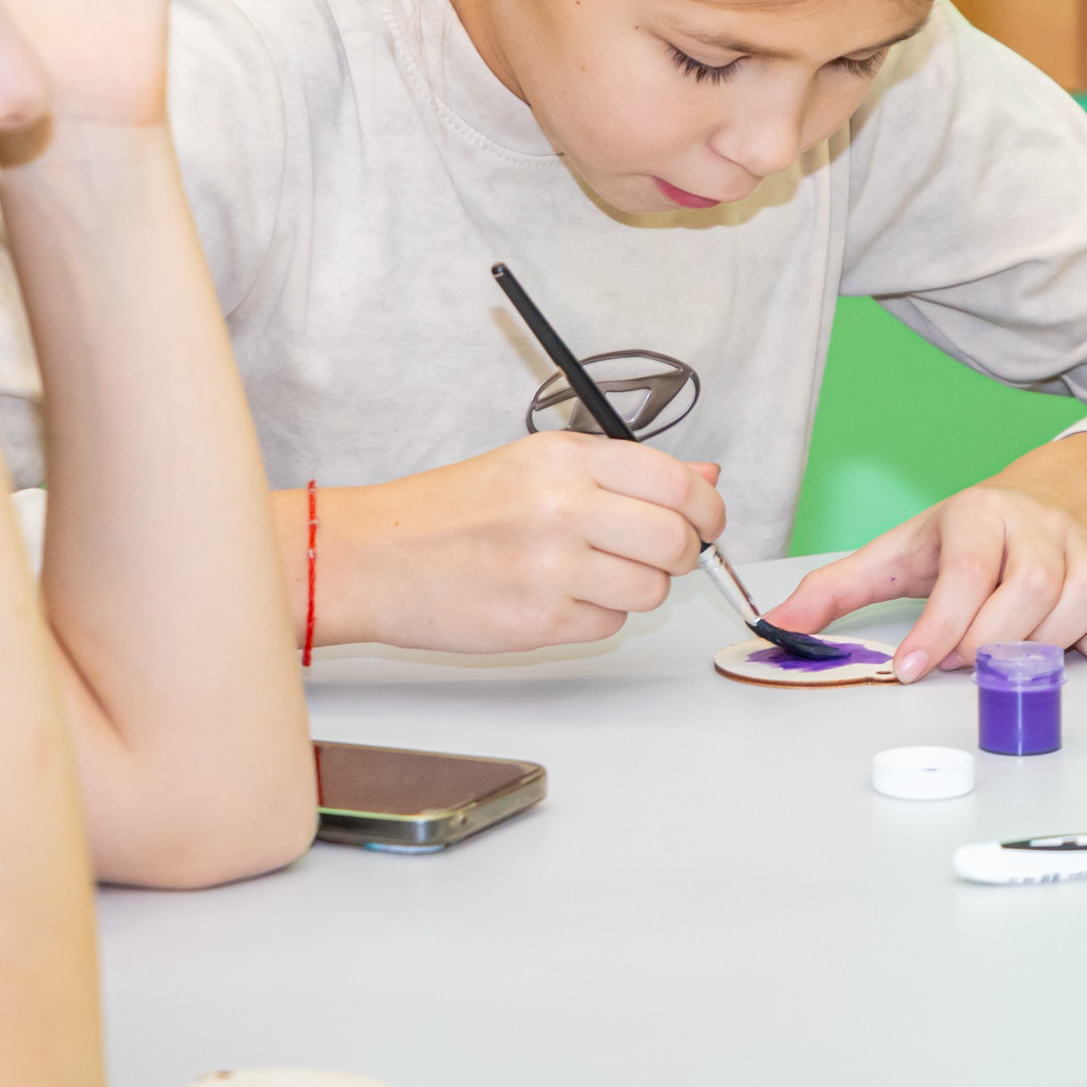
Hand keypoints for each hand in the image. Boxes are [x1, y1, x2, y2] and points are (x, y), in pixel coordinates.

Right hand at [319, 433, 724, 652]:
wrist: (379, 556)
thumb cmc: (454, 511)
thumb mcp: (538, 465)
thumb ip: (626, 472)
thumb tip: (705, 479)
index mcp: (567, 458)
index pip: (677, 484)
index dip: (707, 510)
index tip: (706, 522)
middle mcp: (563, 506)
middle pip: (676, 541)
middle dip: (681, 556)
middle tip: (656, 555)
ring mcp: (551, 567)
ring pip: (650, 591)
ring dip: (636, 590)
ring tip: (592, 575)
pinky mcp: (538, 621)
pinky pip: (608, 627)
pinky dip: (595, 618)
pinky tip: (558, 597)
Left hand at [766, 434, 1086, 682]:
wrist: (1065, 496)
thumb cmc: (976, 534)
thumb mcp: (903, 551)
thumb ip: (838, 587)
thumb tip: (779, 622)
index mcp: (979, 512)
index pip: (964, 573)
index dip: (939, 628)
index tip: (910, 670)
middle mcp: (1039, 525)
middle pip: (1026, 593)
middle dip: (989, 642)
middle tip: (962, 662)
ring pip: (1075, 610)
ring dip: (1036, 649)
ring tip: (1006, 648)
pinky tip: (1060, 641)